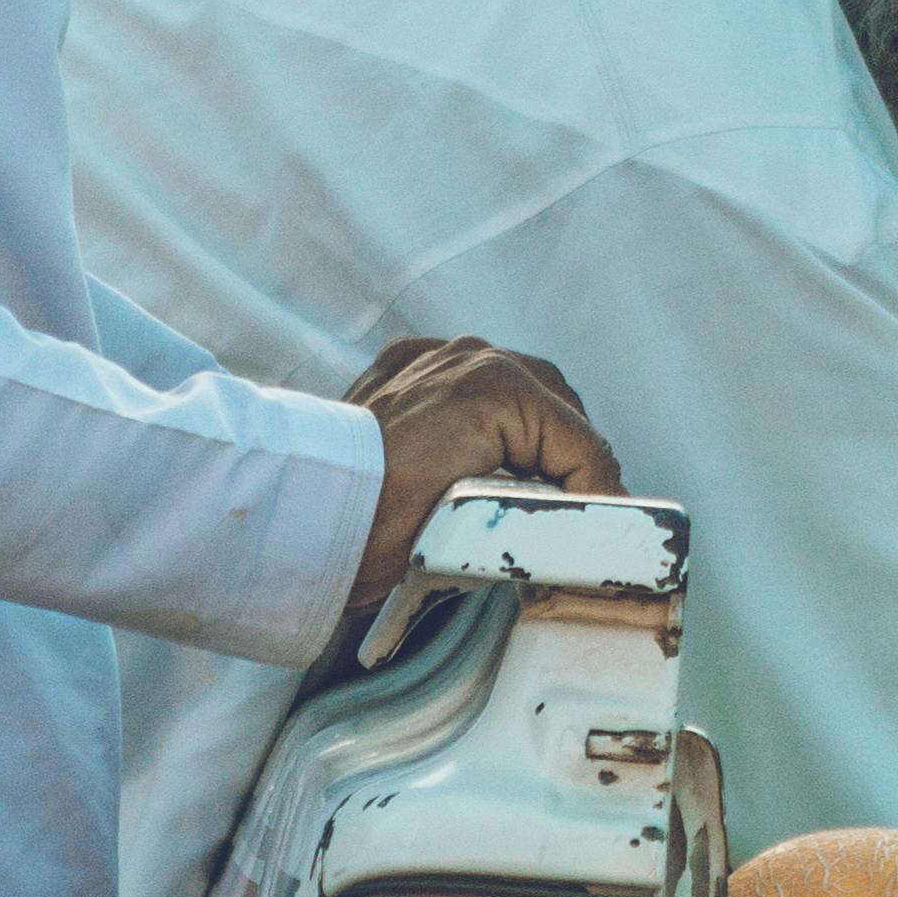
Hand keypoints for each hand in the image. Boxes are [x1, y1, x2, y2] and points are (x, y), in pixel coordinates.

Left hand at [346, 336, 622, 611]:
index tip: (616, 535)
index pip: (583, 445)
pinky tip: (483, 450)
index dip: (607, 497)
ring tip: (535, 485)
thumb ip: (539, 524)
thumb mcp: (471, 538)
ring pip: (516, 384)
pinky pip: (466, 376)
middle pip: (558, 406)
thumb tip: (581, 539)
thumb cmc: (367, 534)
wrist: (281, 515)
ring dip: (533, 430)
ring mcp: (432, 357)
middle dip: (574, 459)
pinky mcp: (401, 366)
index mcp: (496, 391)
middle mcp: (469, 358)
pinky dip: (486, 410)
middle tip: (578, 515)